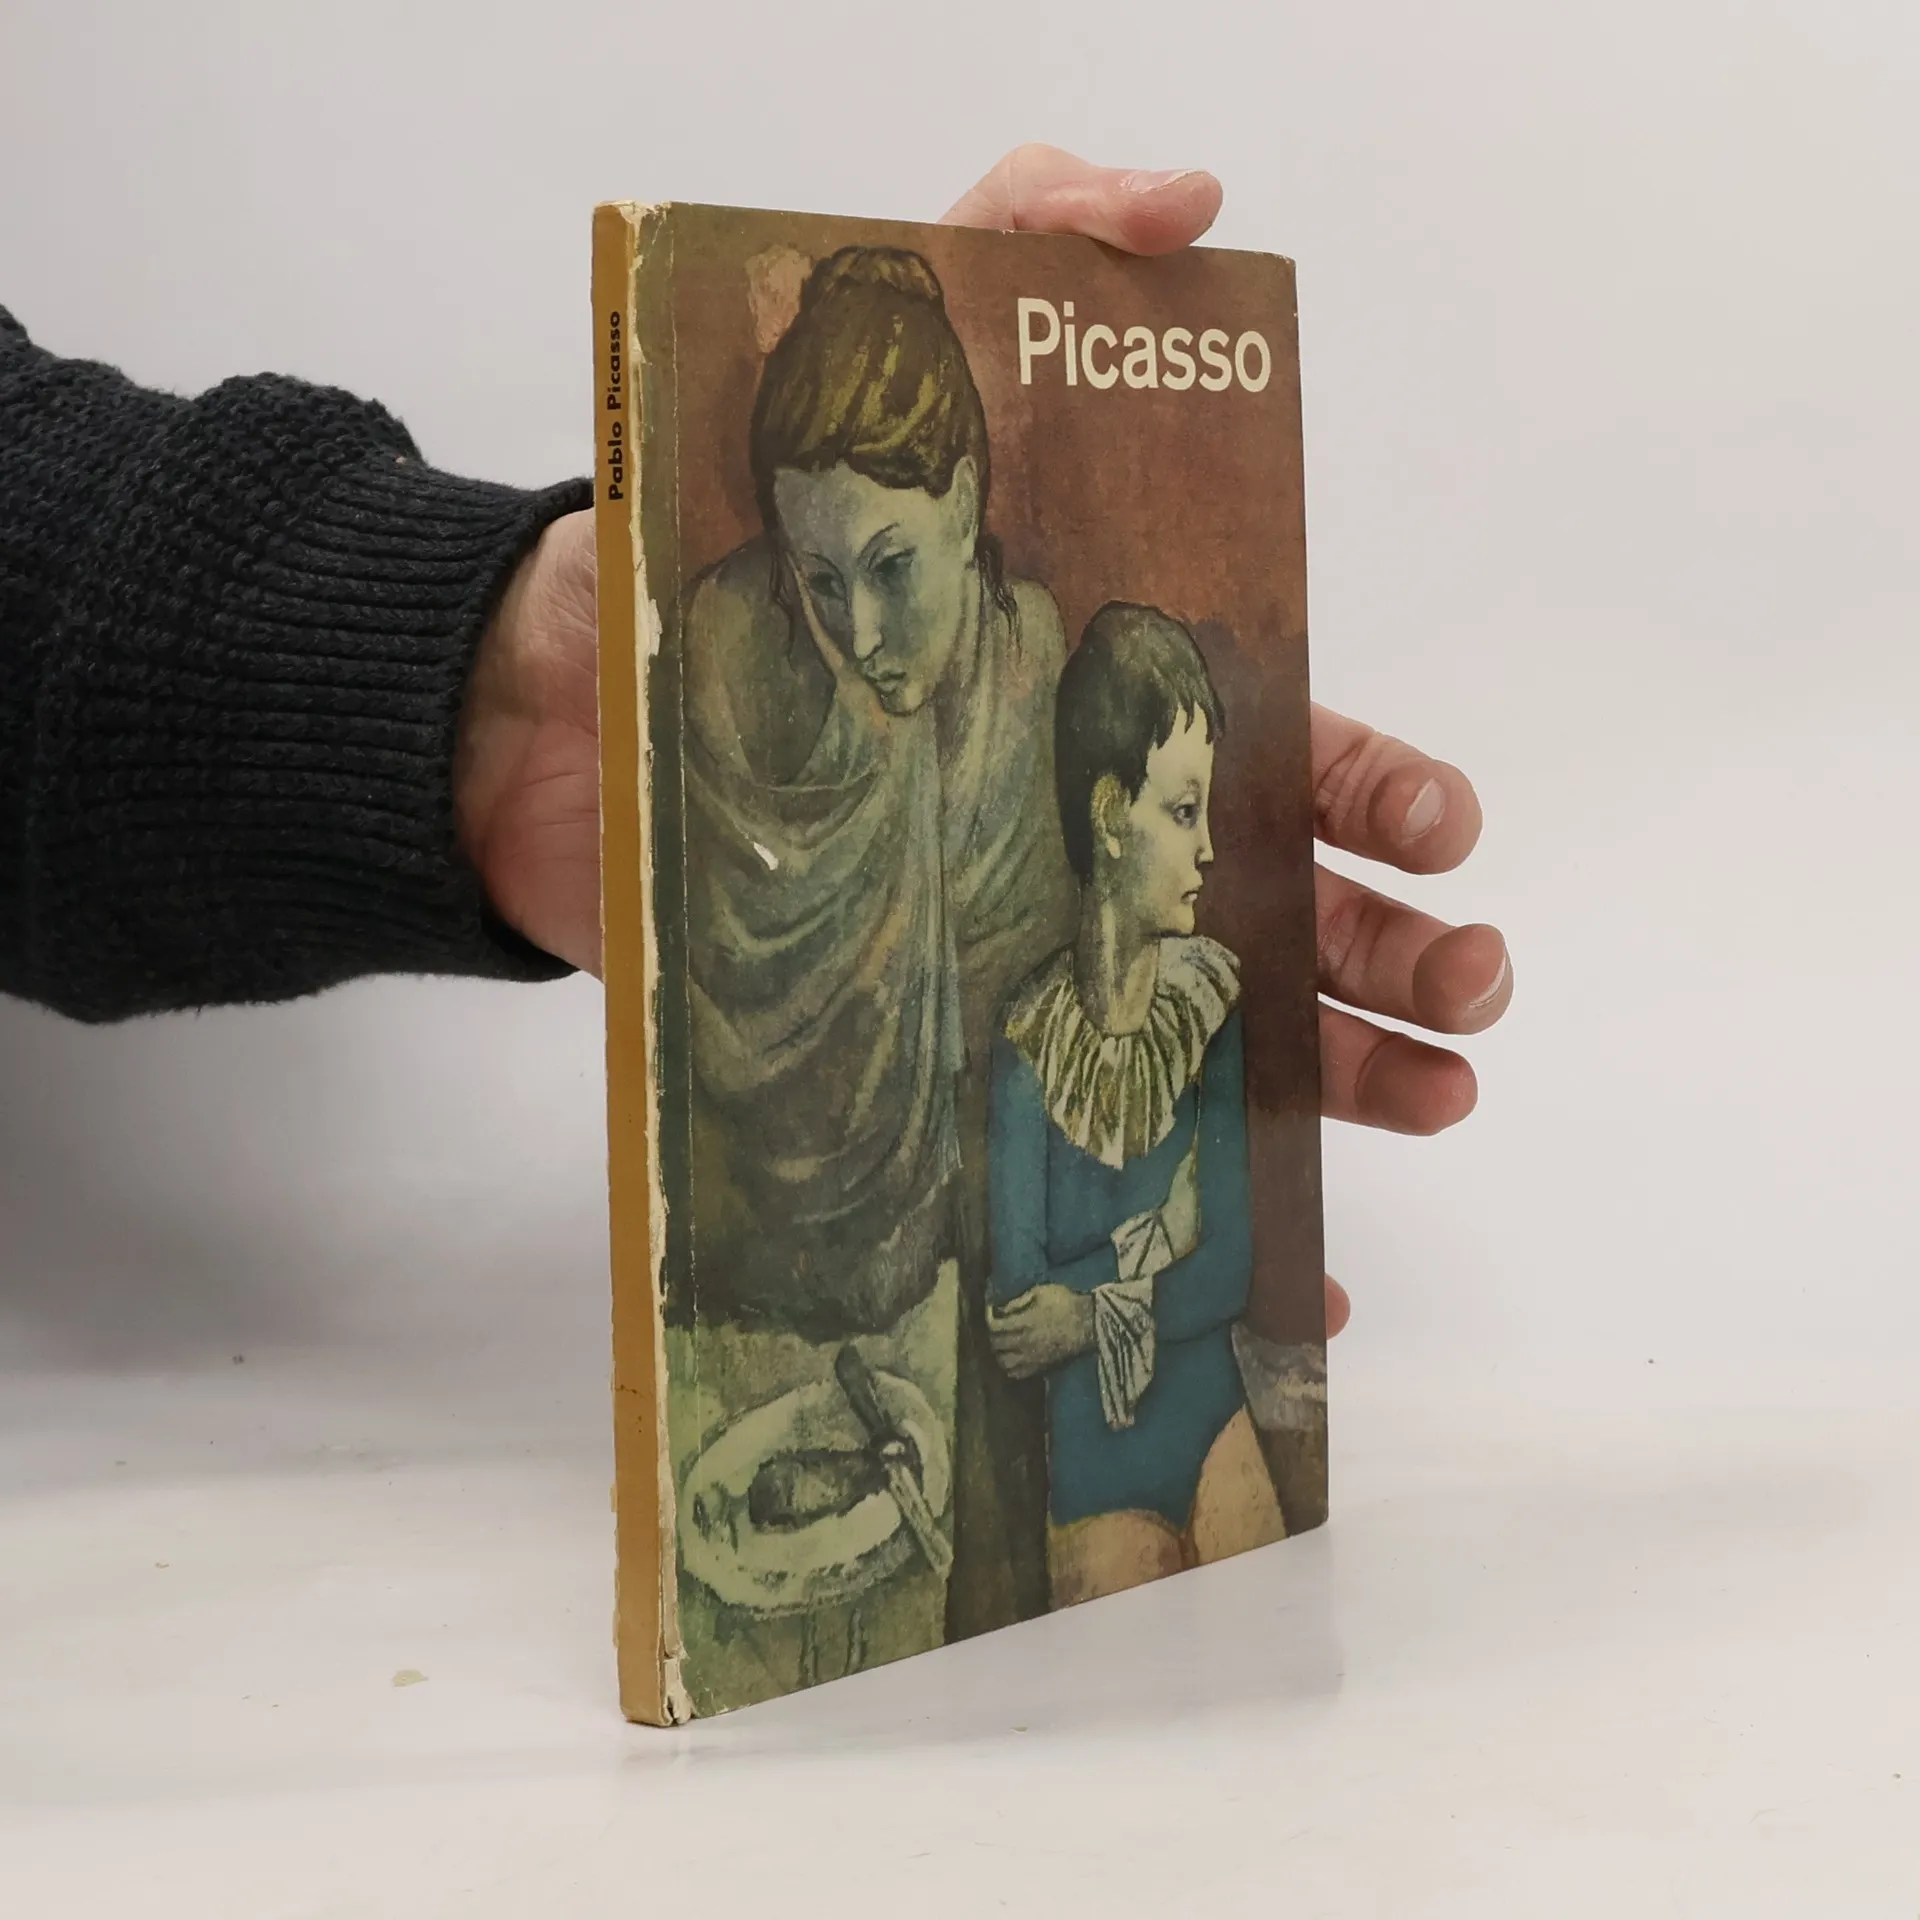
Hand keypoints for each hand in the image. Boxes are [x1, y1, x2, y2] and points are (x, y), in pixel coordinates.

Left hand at [454, 149, 1512, 1339]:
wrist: (523, 723)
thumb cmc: (695, 563)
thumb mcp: (857, 379)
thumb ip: (1004, 252)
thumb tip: (1187, 194)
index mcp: (1084, 709)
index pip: (1275, 746)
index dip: (1373, 788)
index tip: (1436, 829)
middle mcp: (1070, 842)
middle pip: (1281, 902)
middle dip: (1395, 945)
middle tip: (1467, 994)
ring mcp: (1011, 954)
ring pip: (1219, 1028)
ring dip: (1344, 1072)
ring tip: (1432, 1101)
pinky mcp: (932, 1046)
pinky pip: (1076, 1142)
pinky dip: (1193, 1204)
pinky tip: (1280, 1263)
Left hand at [988, 1286, 1096, 1379]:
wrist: (1089, 1324)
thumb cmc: (1066, 1303)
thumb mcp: (1042, 1292)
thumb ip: (1019, 1300)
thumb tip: (1002, 1309)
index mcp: (1025, 1323)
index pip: (995, 1326)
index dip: (988, 1317)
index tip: (992, 1310)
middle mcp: (1025, 1343)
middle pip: (996, 1344)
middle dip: (992, 1333)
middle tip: (997, 1325)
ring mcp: (1032, 1358)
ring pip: (1004, 1362)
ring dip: (999, 1352)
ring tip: (1003, 1343)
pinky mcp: (1041, 1367)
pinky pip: (1017, 1373)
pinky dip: (1010, 1367)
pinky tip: (1013, 1357)